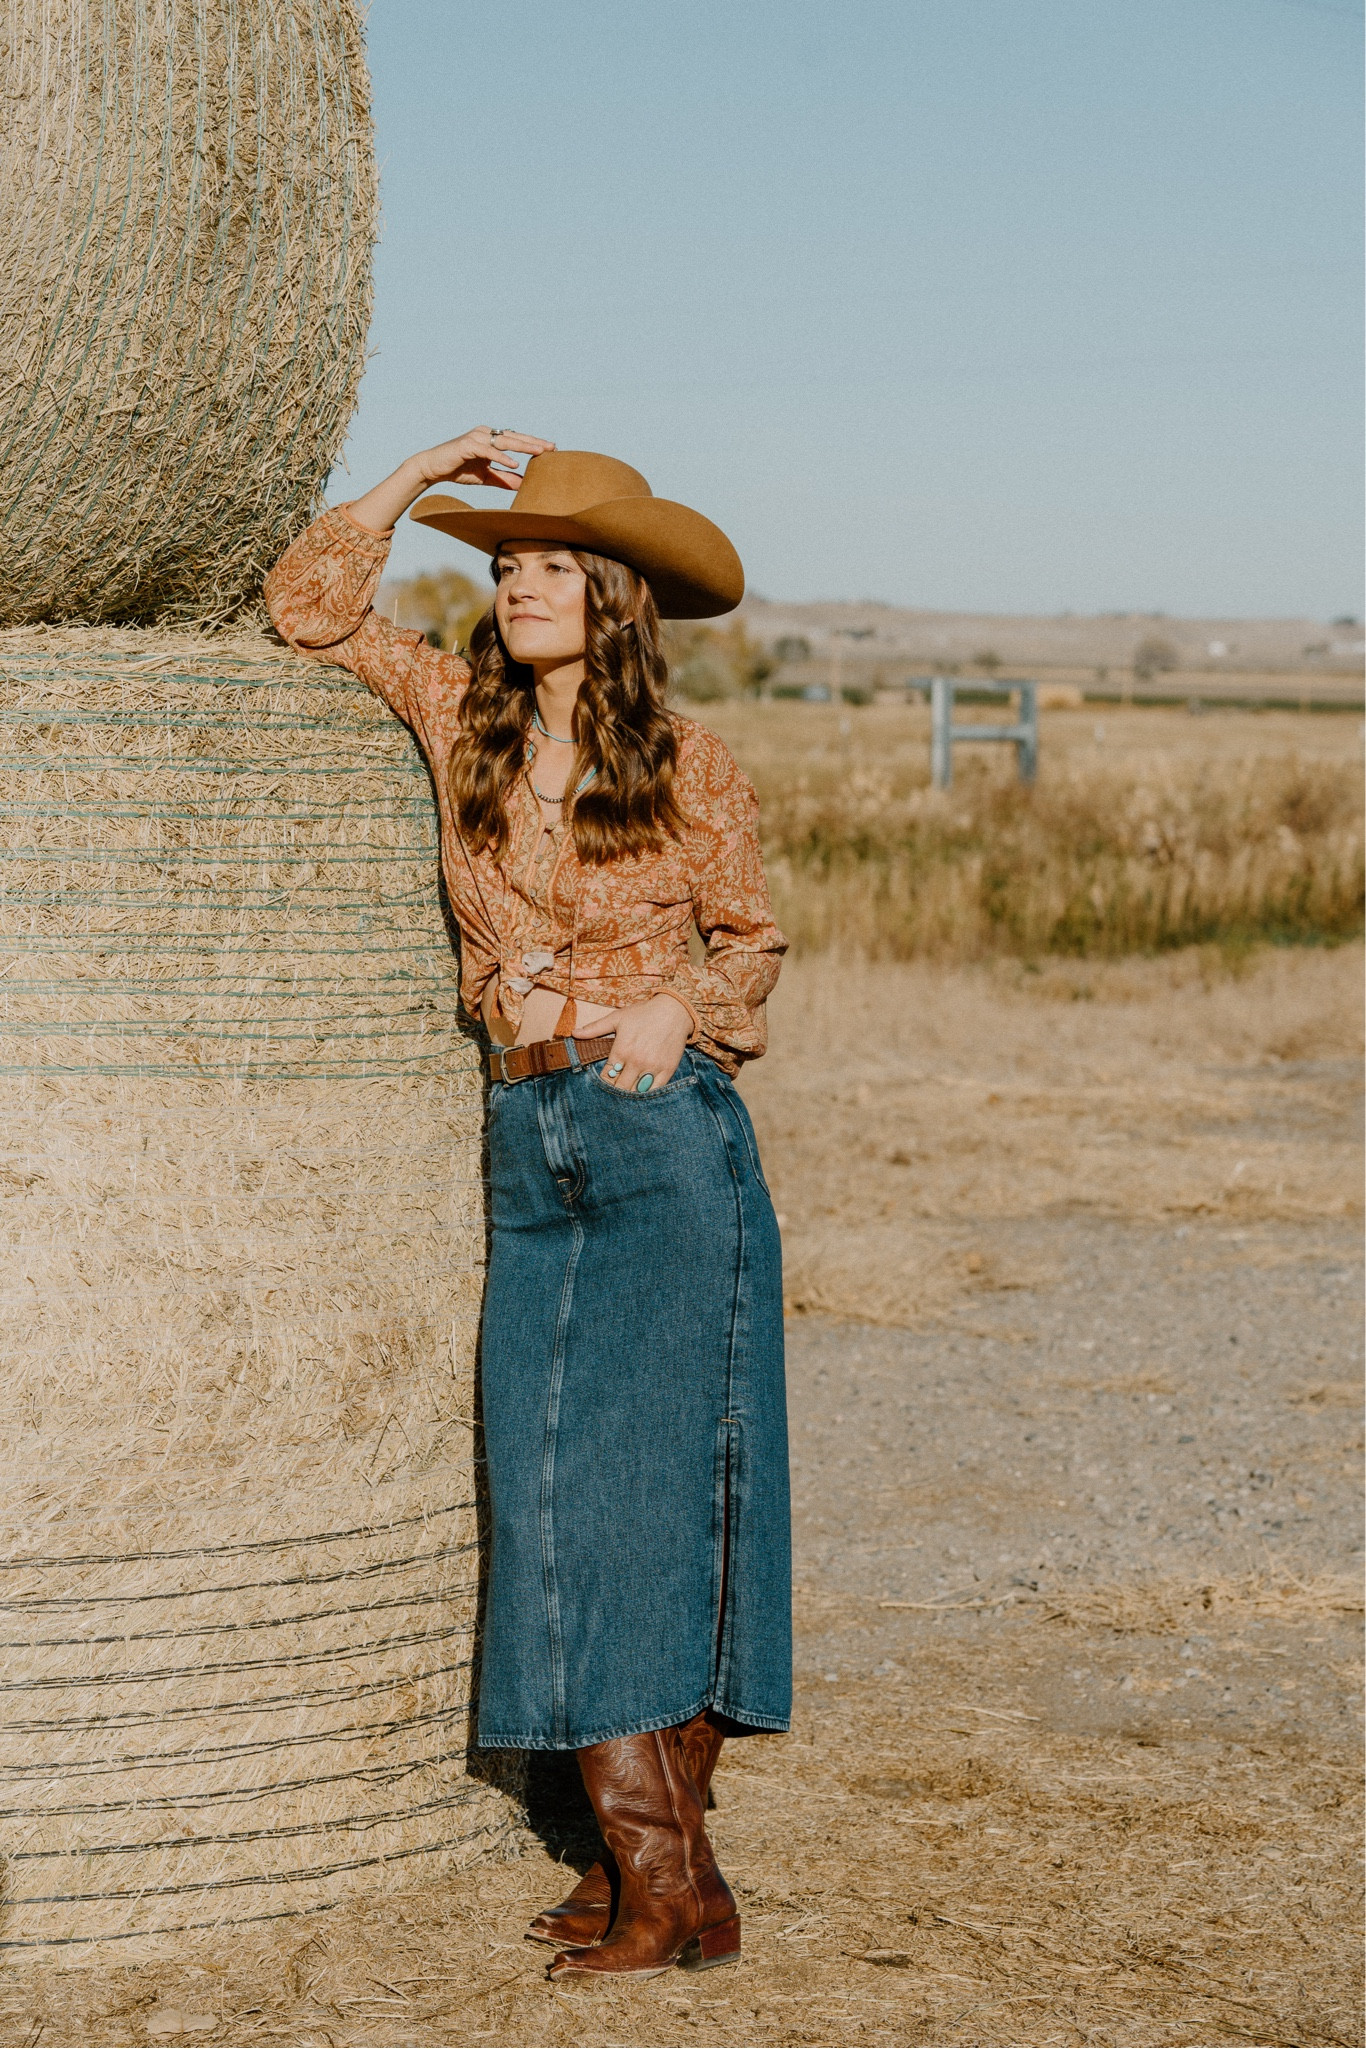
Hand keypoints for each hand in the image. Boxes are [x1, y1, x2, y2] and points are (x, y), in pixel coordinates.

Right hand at [416, 426, 555, 492]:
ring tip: (540, 452)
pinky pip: (489, 451)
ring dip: (523, 446)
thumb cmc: (459, 470)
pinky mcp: (468, 445)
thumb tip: (523, 485)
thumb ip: (504, 478)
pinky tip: (515, 464)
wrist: (434, 469)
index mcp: (490, 438)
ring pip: (505, 441)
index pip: (516, 439)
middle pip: (514, 437)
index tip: (551, 449)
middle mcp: (485, 434)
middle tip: (553, 447)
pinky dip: (502, 458)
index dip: (533, 444)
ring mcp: (477, 437)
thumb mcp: (486, 476)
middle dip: (534, 442)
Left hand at [601, 994, 690, 1091]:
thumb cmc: (644, 1013)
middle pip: (620, 1088)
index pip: (606, 1076)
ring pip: (636, 1092)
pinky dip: (647, 1095)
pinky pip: (655, 1090)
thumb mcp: (617, 1018)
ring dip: (629, 1095)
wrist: (674, 1011)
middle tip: (613, 1092)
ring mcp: (652, 1067)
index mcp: (621, 1050)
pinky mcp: (667, 1070)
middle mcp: (636, 1061)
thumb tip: (573, 1033)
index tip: (603, 1084)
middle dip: (614, 1092)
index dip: (602, 1083)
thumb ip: (595, 1028)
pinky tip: (642, 1094)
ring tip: (625, 1096)